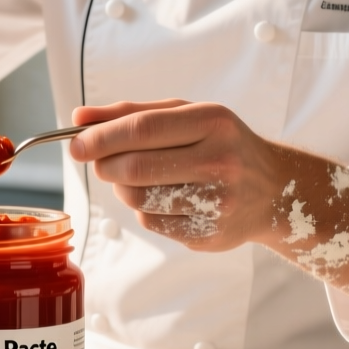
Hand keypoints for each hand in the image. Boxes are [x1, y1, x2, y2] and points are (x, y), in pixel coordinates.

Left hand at [68, 100, 281, 250]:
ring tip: (135, 178)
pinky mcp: (208, 235)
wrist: (273, 190)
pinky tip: (163, 198)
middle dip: (105, 165)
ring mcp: (216, 203)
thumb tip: (78, 119)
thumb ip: (131, 114)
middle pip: (136, 167)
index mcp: (213, 122)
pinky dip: (144, 209)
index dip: (101, 138)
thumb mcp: (186, 116)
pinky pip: (152, 222)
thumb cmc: (220, 144)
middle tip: (100, 162)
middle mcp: (220, 162)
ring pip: (139, 199)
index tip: (75, 144)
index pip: (142, 129)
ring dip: (122, 188)